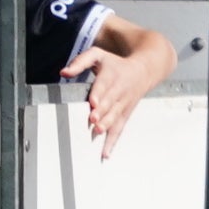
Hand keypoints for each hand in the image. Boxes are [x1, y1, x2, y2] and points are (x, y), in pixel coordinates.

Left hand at [64, 33, 173, 158]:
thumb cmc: (116, 64)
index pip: (104, 86)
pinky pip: (119, 128)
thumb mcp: (99, 55)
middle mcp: (118, 91)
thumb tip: (63, 72)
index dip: (99, 95)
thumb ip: (80, 62)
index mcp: (111, 76)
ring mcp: (123, 104)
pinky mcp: (125, 114)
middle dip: (102, 112)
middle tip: (93, 120)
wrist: (145, 70)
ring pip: (115, 116)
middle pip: (109, 103)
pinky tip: (105, 153)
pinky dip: (113, 141)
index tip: (93, 103)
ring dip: (107, 125)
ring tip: (98, 131)